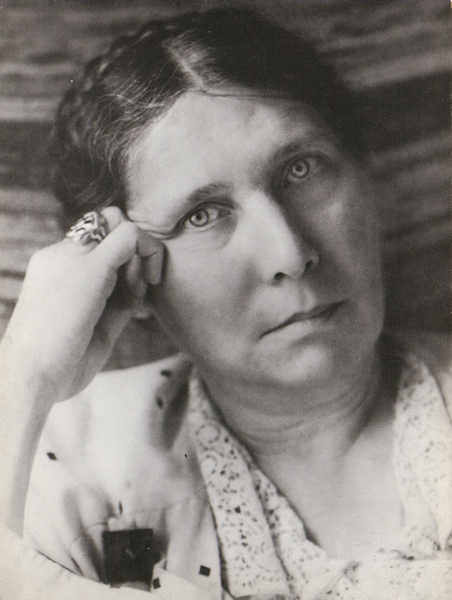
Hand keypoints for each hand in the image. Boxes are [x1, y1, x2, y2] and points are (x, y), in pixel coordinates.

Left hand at [2, 207, 163, 402]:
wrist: (40, 372)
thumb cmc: (57, 317)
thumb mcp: (91, 269)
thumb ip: (119, 243)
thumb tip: (139, 234)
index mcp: (68, 251)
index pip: (110, 224)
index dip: (131, 235)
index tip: (138, 256)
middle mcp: (81, 269)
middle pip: (124, 247)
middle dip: (137, 257)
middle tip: (136, 278)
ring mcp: (94, 294)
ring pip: (130, 272)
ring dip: (138, 278)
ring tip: (135, 295)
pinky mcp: (106, 320)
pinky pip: (130, 297)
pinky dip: (137, 297)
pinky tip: (135, 308)